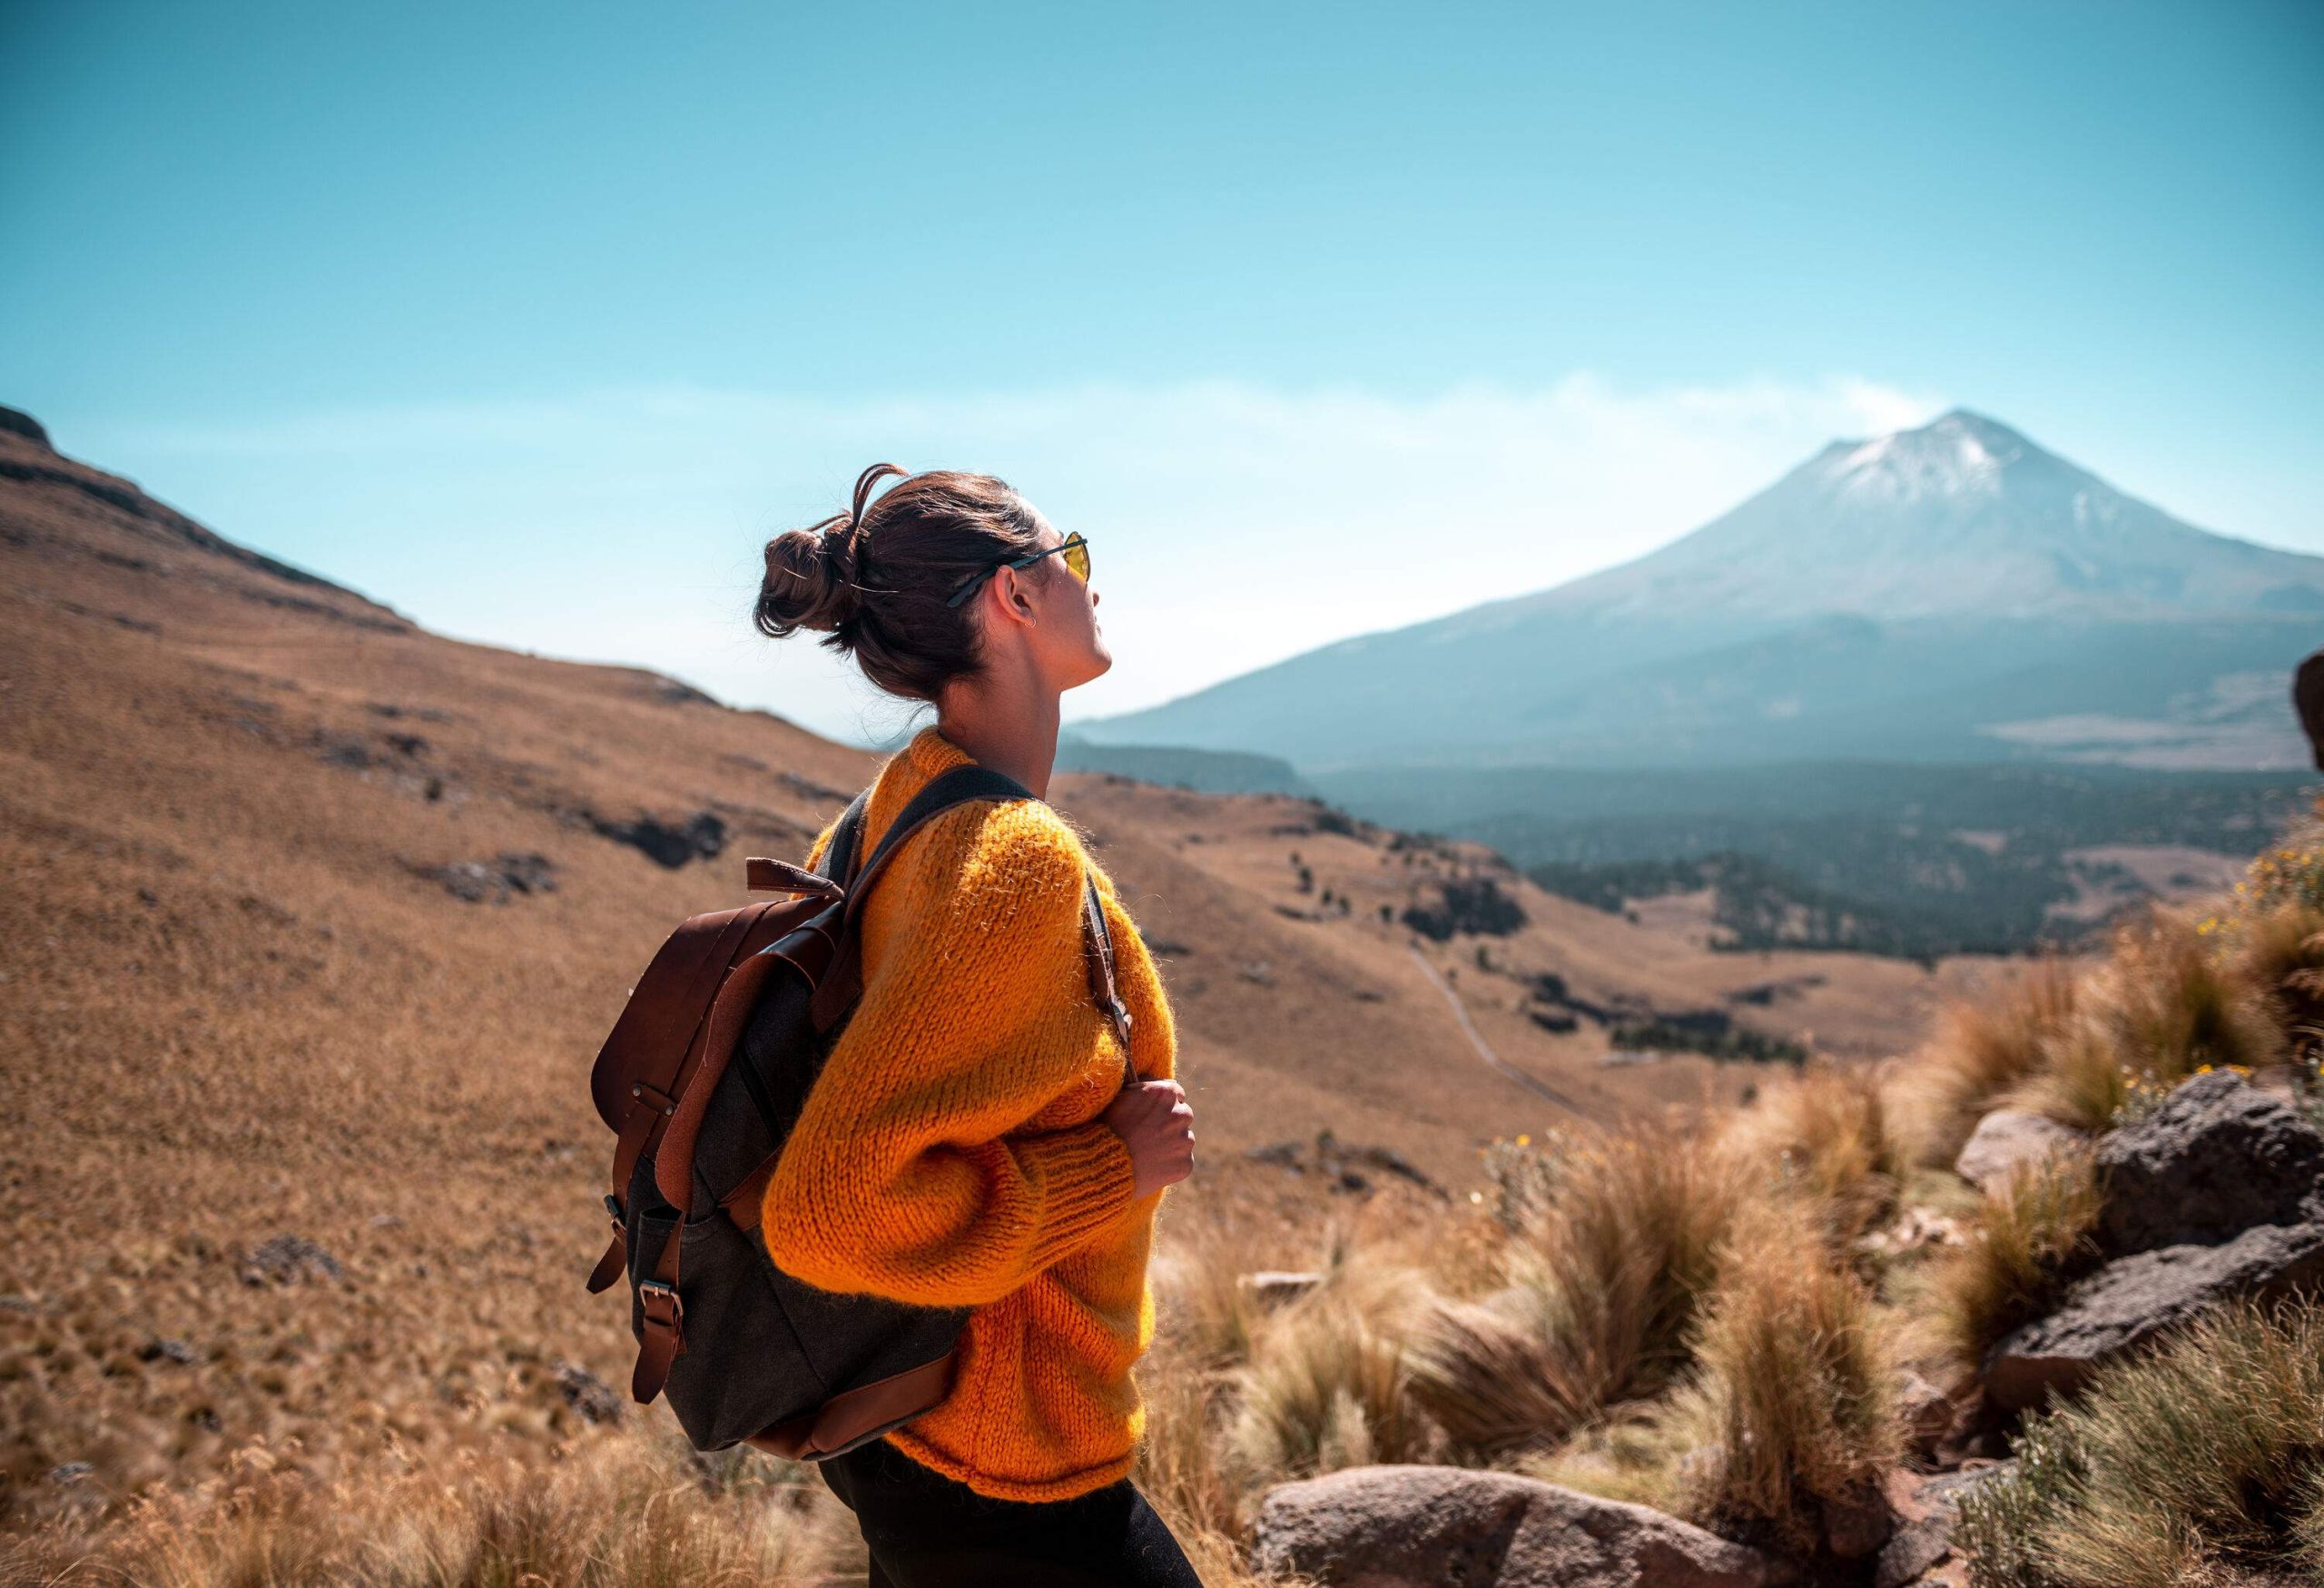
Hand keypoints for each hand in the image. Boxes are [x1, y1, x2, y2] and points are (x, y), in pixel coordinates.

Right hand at [1100, 1079, 1194, 1198]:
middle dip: (1170, 1123)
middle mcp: (1181, 1114)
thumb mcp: (1121, 1097)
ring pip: (1183, 1139)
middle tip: (1150, 1134)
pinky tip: (1153, 1165)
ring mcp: (1185, 1140)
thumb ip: (1143, 1087)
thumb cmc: (1107, 1127)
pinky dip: (1172, 1164)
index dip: (1164, 1104)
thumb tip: (1155, 1084)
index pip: (1177, 1094)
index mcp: (1167, 1093)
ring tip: (1149, 1151)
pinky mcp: (1185, 1164)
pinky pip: (1183, 1161)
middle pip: (1183, 1116)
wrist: (1105, 1163)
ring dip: (1172, 1143)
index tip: (1154, 1113)